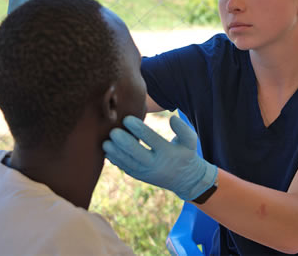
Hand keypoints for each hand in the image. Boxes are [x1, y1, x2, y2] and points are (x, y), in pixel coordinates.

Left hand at [103, 115, 217, 201]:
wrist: (186, 180)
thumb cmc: (187, 154)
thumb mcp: (191, 141)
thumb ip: (183, 129)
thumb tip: (172, 118)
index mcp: (167, 153)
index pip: (151, 139)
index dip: (138, 128)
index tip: (127, 118)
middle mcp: (155, 164)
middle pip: (136, 153)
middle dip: (123, 142)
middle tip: (112, 131)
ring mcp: (146, 172)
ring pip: (127, 163)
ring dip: (115, 153)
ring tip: (105, 142)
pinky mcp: (140, 176)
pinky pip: (125, 168)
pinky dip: (116, 161)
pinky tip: (107, 152)